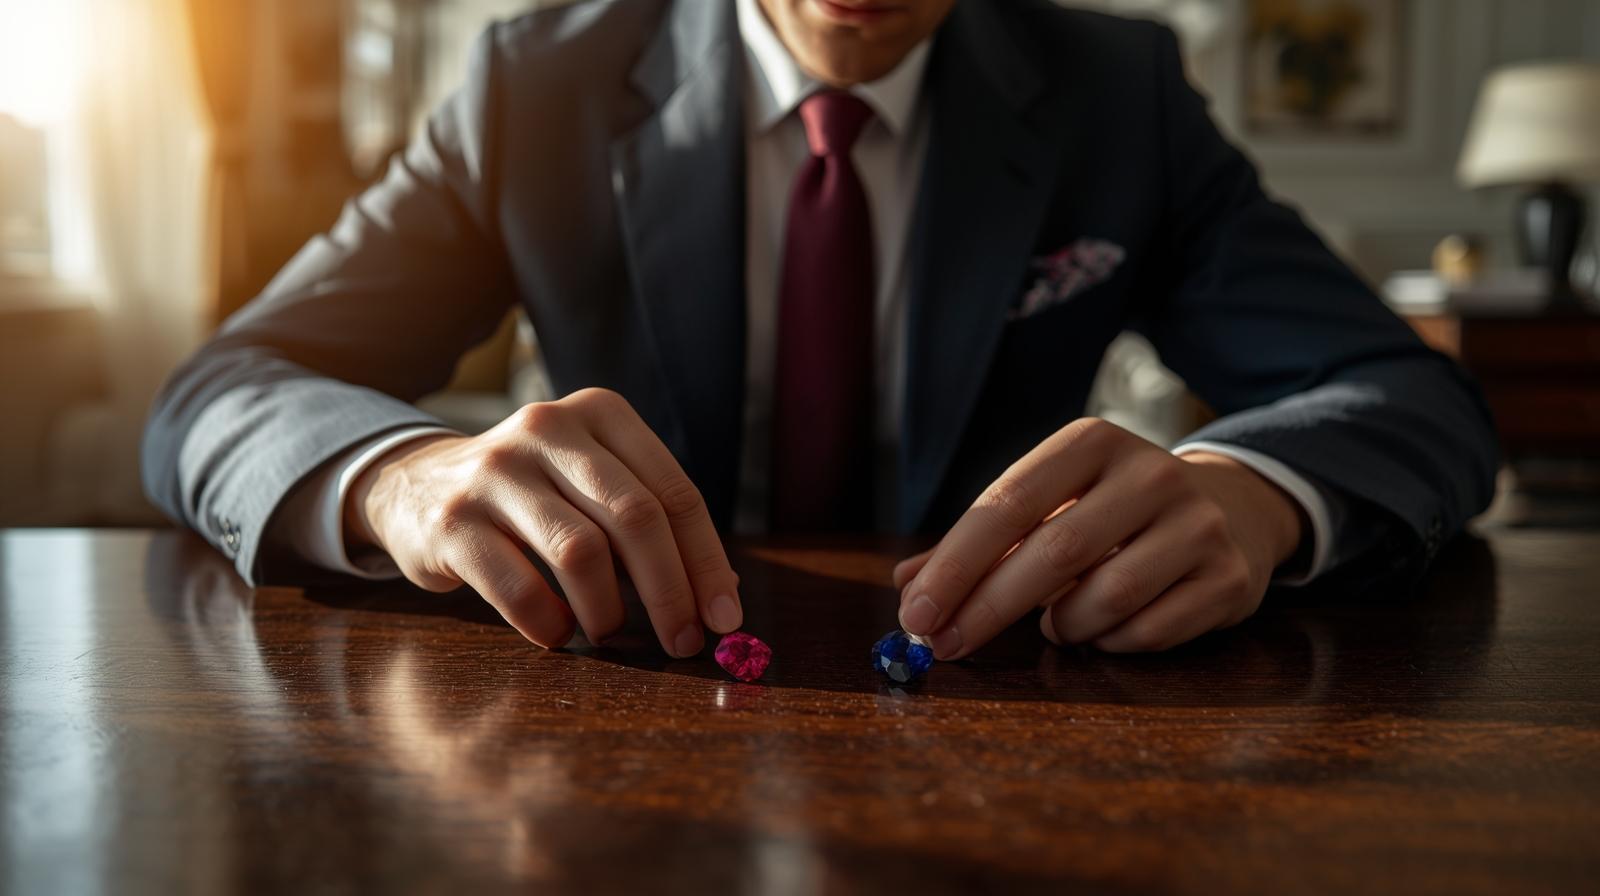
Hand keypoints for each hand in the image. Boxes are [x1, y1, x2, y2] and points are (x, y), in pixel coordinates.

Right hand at [345, 388, 741, 655]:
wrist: (416, 485)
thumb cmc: (533, 497)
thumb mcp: (592, 486)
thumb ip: (652, 525)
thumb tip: (720, 594)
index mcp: (600, 413)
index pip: (674, 493)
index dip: (706, 561)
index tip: (726, 617)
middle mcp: (548, 429)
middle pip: (635, 518)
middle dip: (670, 591)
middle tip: (683, 641)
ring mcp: (495, 471)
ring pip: (580, 552)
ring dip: (609, 611)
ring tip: (610, 632)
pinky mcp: (453, 519)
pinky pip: (518, 587)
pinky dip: (549, 623)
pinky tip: (557, 633)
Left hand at [891, 418, 1303, 655]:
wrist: (1232, 510)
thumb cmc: (1112, 512)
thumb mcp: (1051, 504)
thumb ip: (979, 542)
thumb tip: (908, 584)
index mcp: (1093, 442)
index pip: (1008, 503)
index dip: (956, 563)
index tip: (915, 611)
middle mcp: (1151, 473)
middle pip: (1053, 553)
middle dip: (987, 608)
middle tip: (944, 645)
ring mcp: (1198, 525)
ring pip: (1104, 600)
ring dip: (1061, 626)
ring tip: (1055, 623)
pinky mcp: (1229, 578)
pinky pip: (1147, 632)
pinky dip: (1109, 643)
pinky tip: (1105, 628)